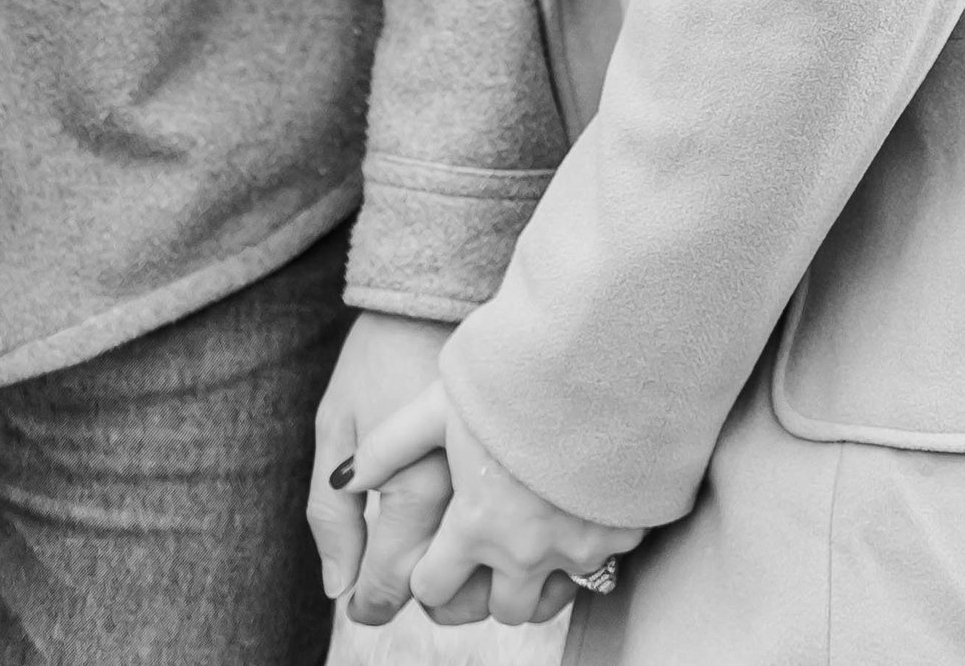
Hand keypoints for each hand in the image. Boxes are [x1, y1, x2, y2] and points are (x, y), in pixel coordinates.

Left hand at [351, 377, 638, 631]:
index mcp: (473, 525)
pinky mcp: (620, 534)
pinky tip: (568, 512)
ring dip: (532, 580)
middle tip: (472, 561)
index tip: (423, 565)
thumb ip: (386, 447)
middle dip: (479, 592)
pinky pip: (596, 565)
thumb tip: (345, 481)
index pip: (432, 588)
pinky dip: (579, 549)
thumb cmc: (510, 375)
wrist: (597, 355)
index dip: (422, 577)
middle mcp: (525, 551)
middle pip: (496, 610)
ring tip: (520, 540)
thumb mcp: (438, 402)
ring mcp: (577, 547)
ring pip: (548, 599)